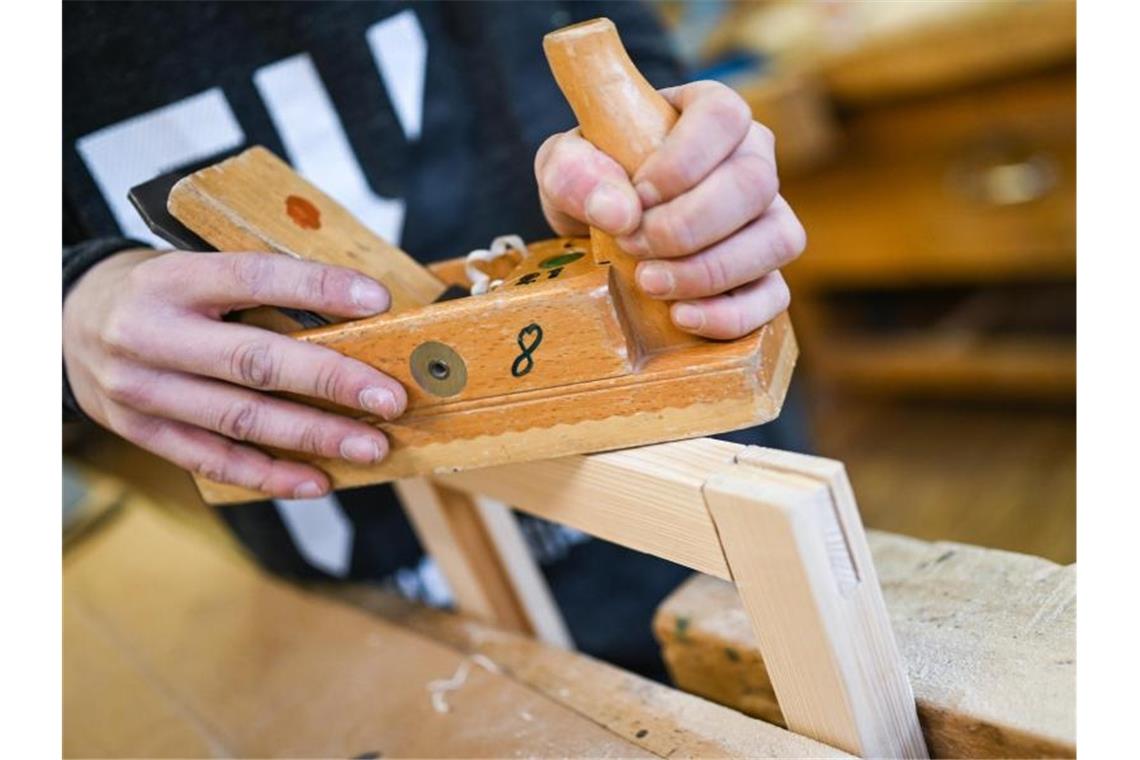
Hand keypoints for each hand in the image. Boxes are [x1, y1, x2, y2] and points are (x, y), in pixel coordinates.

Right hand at [63, 249, 406, 498]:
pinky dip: (270, 474)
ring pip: (240, 419)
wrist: (63, 323)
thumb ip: (257, 288)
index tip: (378, 300)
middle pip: (254, 362)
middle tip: (391, 399)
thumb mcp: (192, 267)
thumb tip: (357, 311)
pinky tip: (317, 479)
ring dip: (314, 436)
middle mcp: (152, 334)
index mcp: (172, 279)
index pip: (255, 278)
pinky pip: (213, 460)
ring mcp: (142, 389)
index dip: (319, 289)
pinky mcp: (141, 431)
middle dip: (332, 382)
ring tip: (371, 446)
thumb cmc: (155, 292)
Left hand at [535, 81, 804, 339]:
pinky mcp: (765, 276)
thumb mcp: (564, 166)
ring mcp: (767, 219)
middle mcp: (751, 161)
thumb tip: (619, 213)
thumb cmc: (593, 185)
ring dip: (711, 270)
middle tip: (633, 245)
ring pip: (778, 239)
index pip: (724, 116)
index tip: (639, 195)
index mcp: (709, 114)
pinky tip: (682, 317)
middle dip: (689, 224)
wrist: (598, 238)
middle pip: (755, 182)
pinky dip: (731, 314)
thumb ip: (572, 171)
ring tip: (649, 283)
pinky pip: (774, 296)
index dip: (684, 159)